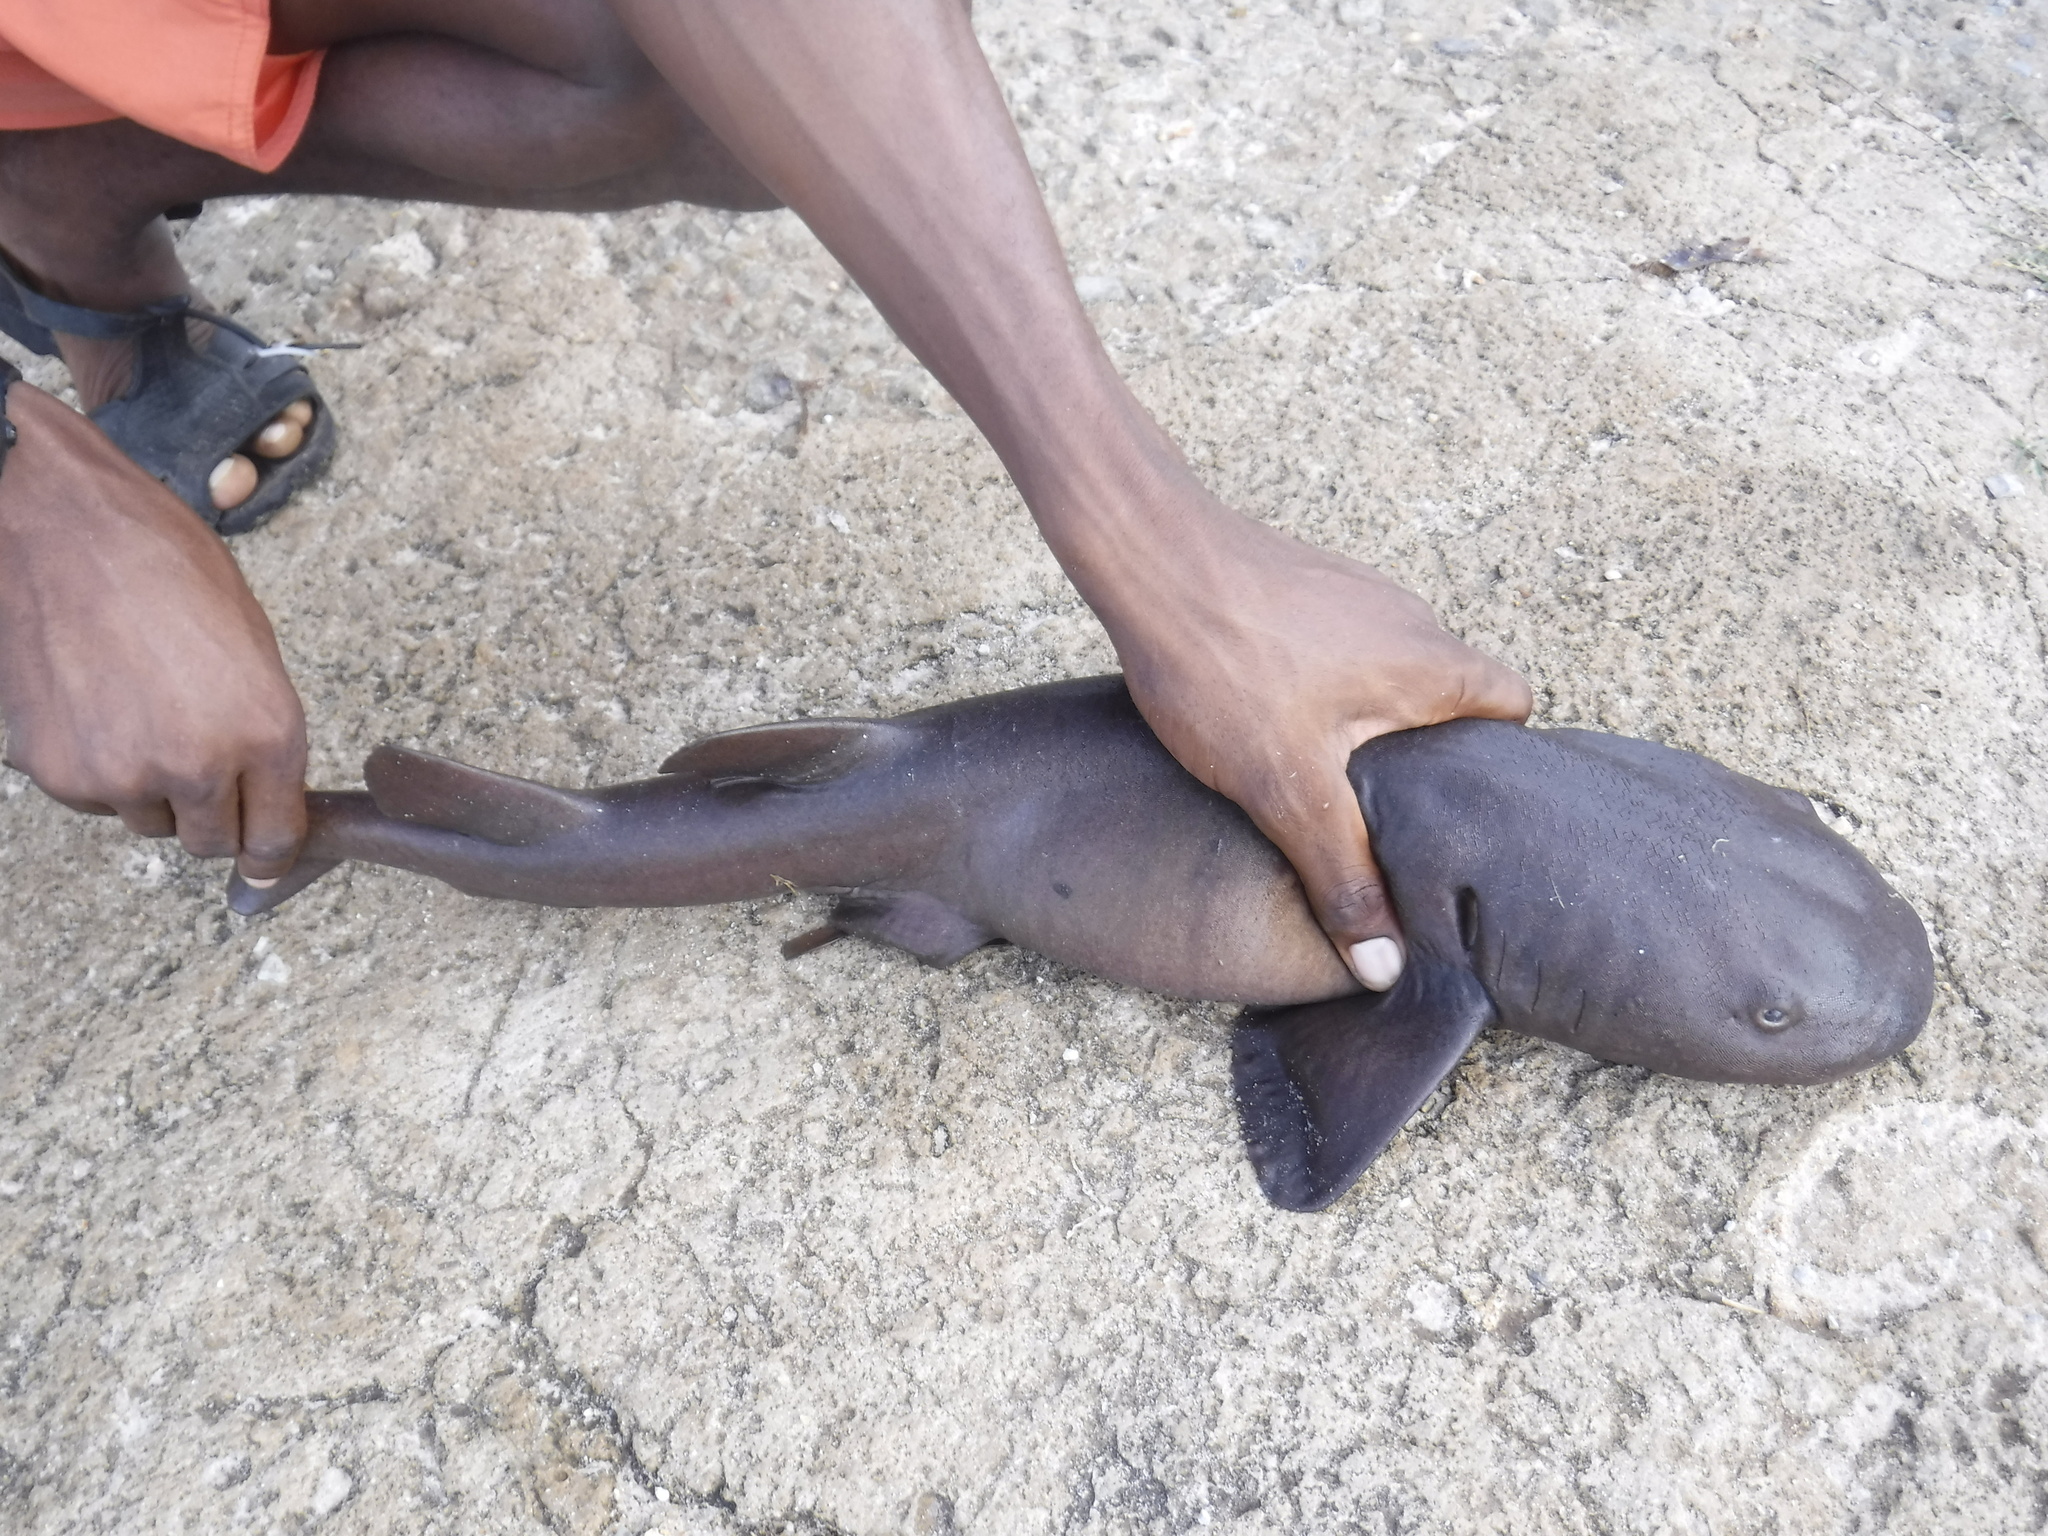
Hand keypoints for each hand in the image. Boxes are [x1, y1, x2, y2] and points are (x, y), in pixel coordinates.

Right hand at [0, 385, 307, 879]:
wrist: (61, 528)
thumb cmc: (164, 565)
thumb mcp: (250, 643)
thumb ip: (261, 730)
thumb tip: (264, 795)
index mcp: (265, 730)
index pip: (275, 838)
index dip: (271, 851)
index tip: (266, 856)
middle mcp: (197, 765)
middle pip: (211, 842)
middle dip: (212, 814)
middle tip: (198, 762)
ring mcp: (121, 774)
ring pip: (149, 821)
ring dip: (151, 788)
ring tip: (138, 710)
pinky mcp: (58, 772)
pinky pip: (94, 798)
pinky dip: (98, 768)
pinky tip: (94, 705)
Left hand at [1102, 494, 1531, 989]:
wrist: (1145, 556)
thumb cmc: (1225, 665)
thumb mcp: (1288, 791)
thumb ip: (1344, 876)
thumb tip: (1387, 964)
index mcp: (1434, 665)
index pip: (1515, 709)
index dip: (1497, 766)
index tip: (1461, 819)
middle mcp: (1411, 620)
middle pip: (1454, 697)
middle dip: (1427, 757)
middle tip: (1388, 817)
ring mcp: (1357, 596)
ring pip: (1393, 673)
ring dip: (1371, 723)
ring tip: (1327, 779)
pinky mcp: (1305, 588)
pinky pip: (1341, 649)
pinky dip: (1326, 688)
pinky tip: (1275, 721)